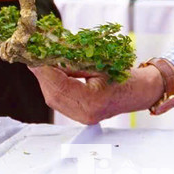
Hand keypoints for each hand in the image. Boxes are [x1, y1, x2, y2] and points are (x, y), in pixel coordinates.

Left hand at [30, 63, 164, 124]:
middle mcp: (86, 114)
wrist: (140, 91)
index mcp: (93, 100)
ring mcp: (83, 118)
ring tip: (40, 62)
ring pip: (54, 99)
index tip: (33, 56)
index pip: (60, 86)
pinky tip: (51, 74)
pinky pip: (60, 101)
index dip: (44, 70)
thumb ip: (74, 62)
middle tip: (32, 57)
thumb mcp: (100, 62)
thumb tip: (50, 55)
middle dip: (41, 75)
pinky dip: (53, 86)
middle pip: (53, 95)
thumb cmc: (125, 75)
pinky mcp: (81, 116)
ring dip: (45, 80)